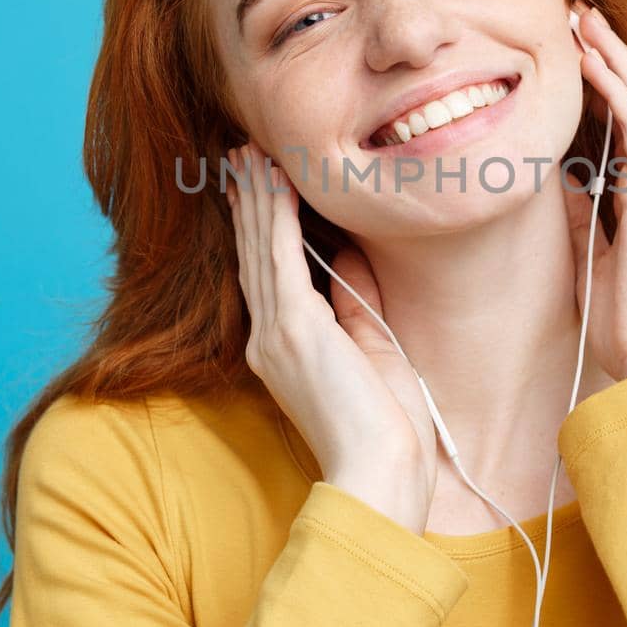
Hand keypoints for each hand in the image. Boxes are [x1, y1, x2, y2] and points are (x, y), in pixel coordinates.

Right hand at [224, 141, 440, 529]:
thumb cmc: (384, 425)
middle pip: (254, 256)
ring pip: (260, 249)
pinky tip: (272, 181)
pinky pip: (277, 257)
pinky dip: (273, 215)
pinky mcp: (293, 328)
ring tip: (249, 155)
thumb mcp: (371, 346)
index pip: (267, 277)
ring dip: (256, 197)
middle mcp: (267, 340)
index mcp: (282, 351)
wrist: (380, 470)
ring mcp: (275, 334)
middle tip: (241, 157)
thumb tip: (351, 256)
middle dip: (249, 203)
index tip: (256, 189)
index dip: (258, 229)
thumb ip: (354, 300)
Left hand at [561, 2, 626, 379]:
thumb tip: (552, 178)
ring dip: (609, 54)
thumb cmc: (622, 317)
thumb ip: (576, 213)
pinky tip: (589, 59)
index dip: (599, 81)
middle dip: (606, 52)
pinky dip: (613, 86)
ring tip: (581, 18)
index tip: (570, 49)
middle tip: (576, 14)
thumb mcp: (585, 252)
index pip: (622, 120)